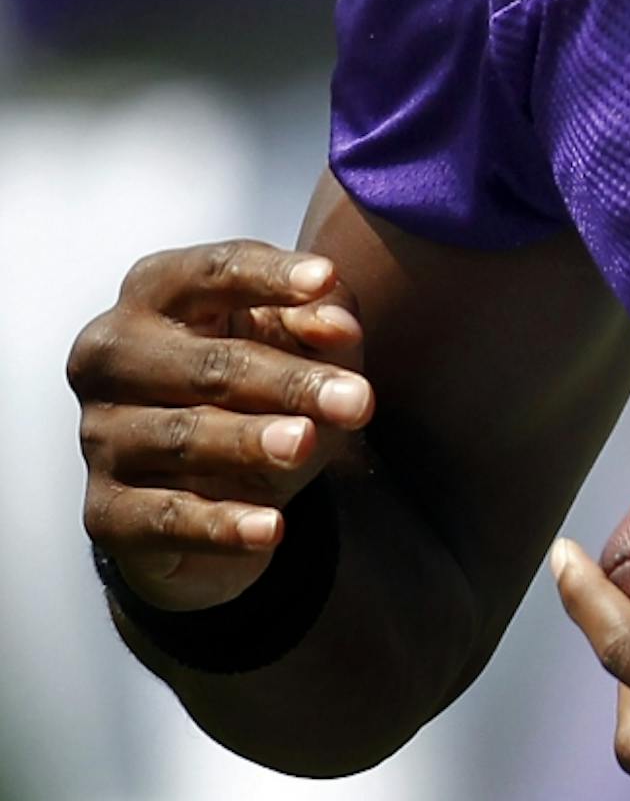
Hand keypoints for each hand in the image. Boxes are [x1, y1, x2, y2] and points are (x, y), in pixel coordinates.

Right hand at [71, 242, 376, 612]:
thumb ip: (319, 326)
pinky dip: (220, 523)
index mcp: (154, 297)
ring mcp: (102, 434)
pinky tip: (270, 527)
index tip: (324, 279)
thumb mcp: (299, 353)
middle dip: (287, 381)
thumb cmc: (256, 398)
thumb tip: (338, 325)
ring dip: (250, 442)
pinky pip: (167, 516)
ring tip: (306, 445)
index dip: (267, 276)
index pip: (210, 274)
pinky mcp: (107, 510)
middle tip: (357, 400)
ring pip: (184, 436)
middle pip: (206, 363)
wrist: (204, 499)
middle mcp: (112, 357)